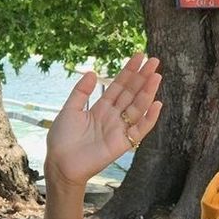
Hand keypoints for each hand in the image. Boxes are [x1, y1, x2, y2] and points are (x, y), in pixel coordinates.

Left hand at [45, 53, 161, 187]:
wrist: (60, 162)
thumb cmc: (62, 138)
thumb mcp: (69, 110)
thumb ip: (81, 92)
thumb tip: (92, 72)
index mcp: (100, 108)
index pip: (118, 86)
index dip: (128, 71)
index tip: (139, 56)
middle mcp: (112, 116)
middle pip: (131, 93)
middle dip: (142, 77)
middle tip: (155, 60)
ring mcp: (119, 129)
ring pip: (137, 107)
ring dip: (148, 92)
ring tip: (156, 76)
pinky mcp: (123, 143)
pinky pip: (140, 130)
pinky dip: (149, 118)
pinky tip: (157, 104)